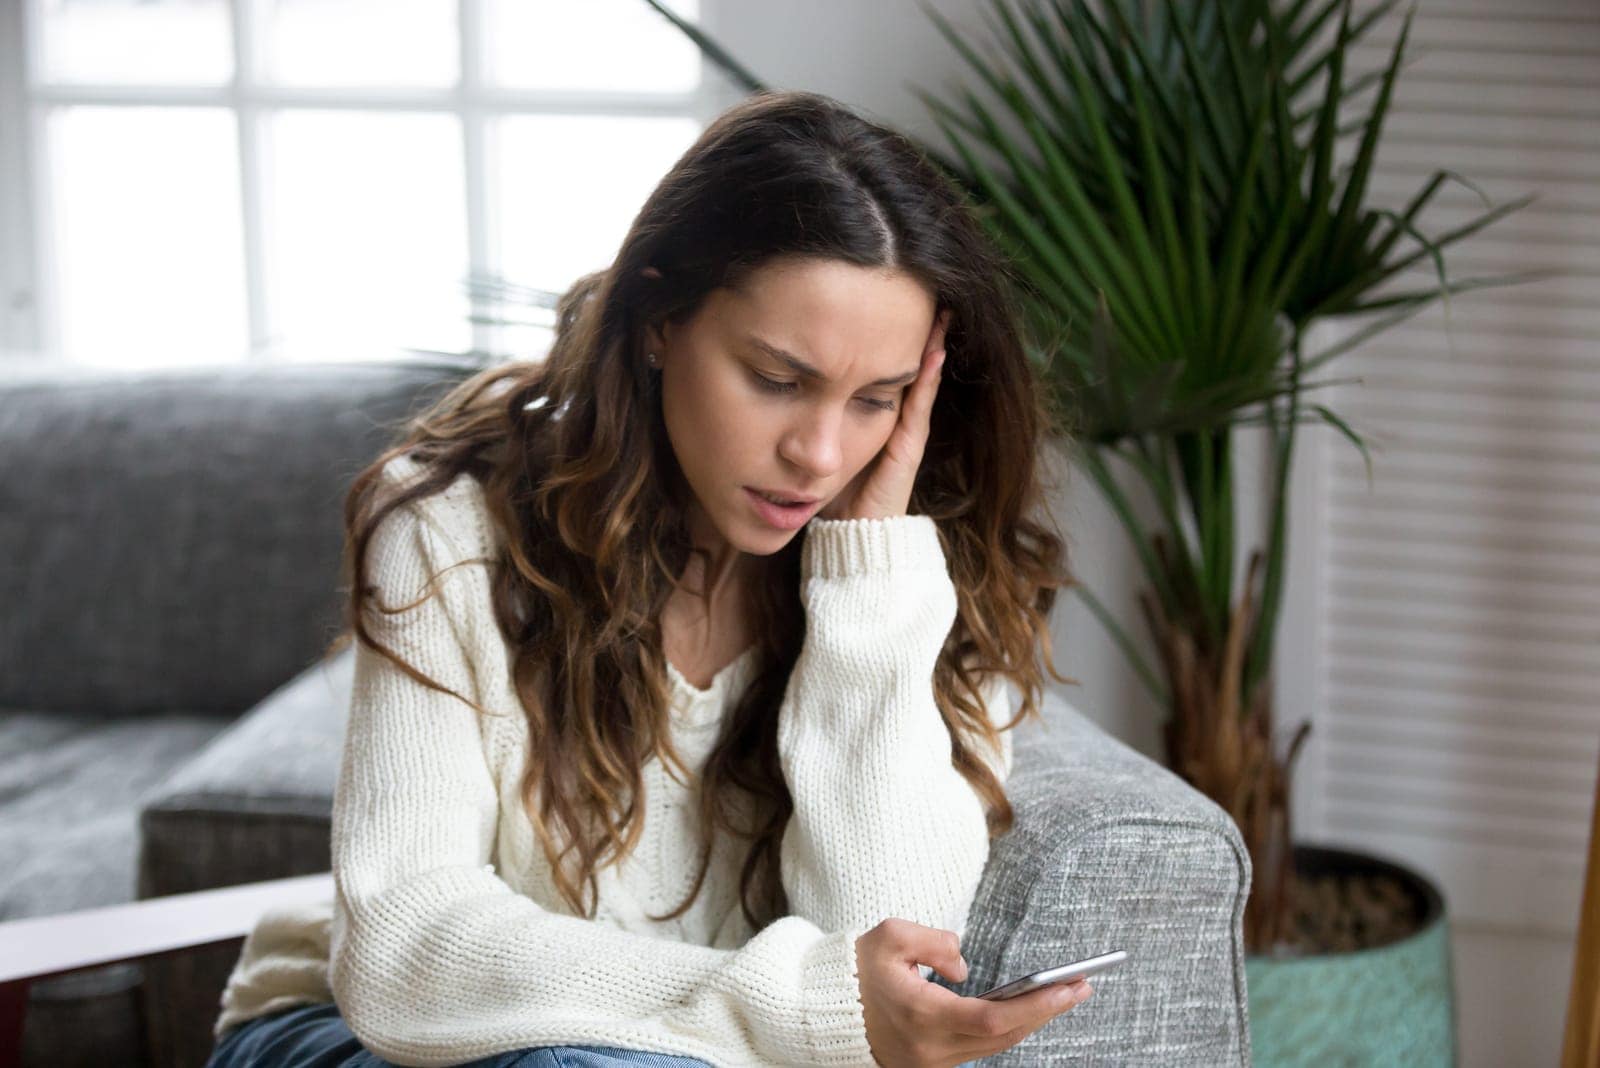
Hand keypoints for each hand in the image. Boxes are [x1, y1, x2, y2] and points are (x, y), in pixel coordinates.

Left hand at [817, 308, 951, 521]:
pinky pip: (919, 405)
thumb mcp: (813, 441)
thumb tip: (766, 382)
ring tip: (937, 310)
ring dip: (928, 345)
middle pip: (902, 364)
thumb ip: (801, 417)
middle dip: (909, 329)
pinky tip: (933, 351)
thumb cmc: (828, 493)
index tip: (877, 298)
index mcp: (867, 414)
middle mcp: (891, 419)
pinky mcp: (907, 447)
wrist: (849, 535)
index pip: (876, 366)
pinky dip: (928, 377)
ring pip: (918, 378)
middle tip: (918, 290)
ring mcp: (904, 431)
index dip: (878, 335)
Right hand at [855, 919, 1093, 1067]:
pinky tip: (1028, 1008)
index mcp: (923, 1016)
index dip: (1037, 1004)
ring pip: (994, 1045)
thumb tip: (965, 967)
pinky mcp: (930, 1066)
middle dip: (1047, 1011)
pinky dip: (1006, 1028)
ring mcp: (931, 1063)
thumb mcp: (890, 936)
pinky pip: (978, 1048)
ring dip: (1031, 1021)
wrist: (824, 1010)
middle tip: (1082, 985)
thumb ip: (935, 942)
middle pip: (1004, 1036)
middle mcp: (931, 1048)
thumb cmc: (856, 969)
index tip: (1071, 986)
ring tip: (1063, 993)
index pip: (994, 1017)